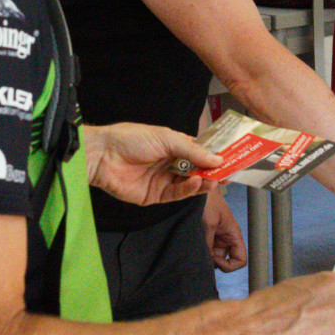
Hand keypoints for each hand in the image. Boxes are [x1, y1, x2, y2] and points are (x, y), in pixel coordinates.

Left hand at [84, 123, 217, 206]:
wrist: (103, 155)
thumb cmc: (131, 139)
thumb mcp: (166, 138)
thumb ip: (193, 150)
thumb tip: (217, 159)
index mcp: (173, 146)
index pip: (199, 152)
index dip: (214, 156)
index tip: (231, 158)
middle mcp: (170, 163)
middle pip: (197, 170)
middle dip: (212, 172)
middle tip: (227, 172)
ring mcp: (163, 180)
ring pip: (189, 185)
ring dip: (203, 182)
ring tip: (214, 179)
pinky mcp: (155, 196)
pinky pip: (176, 195)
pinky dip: (188, 190)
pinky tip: (196, 183)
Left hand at [203, 185, 246, 271]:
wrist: (195, 185)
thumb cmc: (206, 199)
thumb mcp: (208, 222)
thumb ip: (208, 242)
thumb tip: (205, 260)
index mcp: (232, 233)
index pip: (240, 260)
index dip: (228, 265)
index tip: (214, 258)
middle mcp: (225, 237)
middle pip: (224, 260)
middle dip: (213, 261)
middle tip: (201, 252)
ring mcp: (214, 236)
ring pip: (212, 256)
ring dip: (204, 255)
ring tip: (195, 245)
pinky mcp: (203, 234)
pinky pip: (203, 248)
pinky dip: (198, 249)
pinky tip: (191, 243)